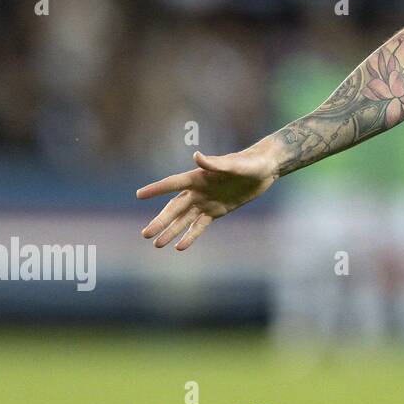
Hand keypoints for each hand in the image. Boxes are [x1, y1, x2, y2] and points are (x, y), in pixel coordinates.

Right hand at [138, 147, 277, 250]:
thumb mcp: (234, 165)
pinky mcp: (217, 211)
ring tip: (157, 244)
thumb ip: (215, 163)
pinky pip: (200, 226)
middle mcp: (198, 190)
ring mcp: (206, 202)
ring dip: (171, 231)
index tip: (138, 194)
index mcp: (199, 177)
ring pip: (184, 219)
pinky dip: (190, 236)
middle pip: (175, 208)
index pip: (172, 184)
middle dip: (161, 221)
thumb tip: (196, 156)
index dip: (156, 189)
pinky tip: (179, 247)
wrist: (264, 169)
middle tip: (146, 234)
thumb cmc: (249, 163)